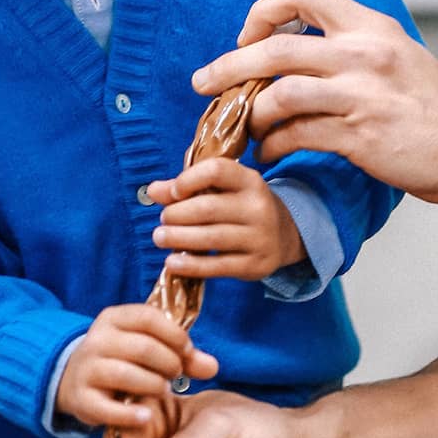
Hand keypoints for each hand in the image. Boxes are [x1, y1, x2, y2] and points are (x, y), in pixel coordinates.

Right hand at [55, 303, 219, 430]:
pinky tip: (146, 416)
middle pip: (143, 347)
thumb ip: (183, 354)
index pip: (149, 317)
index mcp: (114, 318)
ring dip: (154, 385)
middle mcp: (96, 340)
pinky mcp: (80, 400)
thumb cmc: (123, 359)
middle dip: (168, 362)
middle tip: (177, 374)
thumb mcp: (148, 346)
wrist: (73, 379)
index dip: (175, 334)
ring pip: (126, 374)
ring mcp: (86, 370)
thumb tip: (213, 367)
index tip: (187, 350)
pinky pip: (107, 408)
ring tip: (165, 391)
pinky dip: (130, 414)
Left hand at [147, 158, 305, 280]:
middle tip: (163, 219)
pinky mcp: (255, 265)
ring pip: (211, 238)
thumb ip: (189, 187)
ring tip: (160, 238)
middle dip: (177, 214)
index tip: (173, 191)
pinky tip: (172, 263)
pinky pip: (217, 266)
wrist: (284, 236)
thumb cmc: (242, 207)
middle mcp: (258, 207)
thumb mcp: (223, 190)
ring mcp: (259, 237)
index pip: (217, 171)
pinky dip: (190, 265)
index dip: (189, 179)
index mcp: (250, 180)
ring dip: (178, 238)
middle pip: (208, 208)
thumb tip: (153, 190)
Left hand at [190, 0, 437, 207]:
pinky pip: (296, 135)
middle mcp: (365, 53)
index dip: (264, 11)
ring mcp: (362, 95)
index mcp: (372, 26)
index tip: (249, 36)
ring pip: (279, 94)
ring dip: (249, 114)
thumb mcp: (400, 55)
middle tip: (204, 83)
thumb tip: (302, 46)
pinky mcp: (359, 136)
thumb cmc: (436, 110)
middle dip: (229, 66)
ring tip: (240, 128)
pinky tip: (269, 152)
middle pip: (276, 48)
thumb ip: (355, 46)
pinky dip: (273, 145)